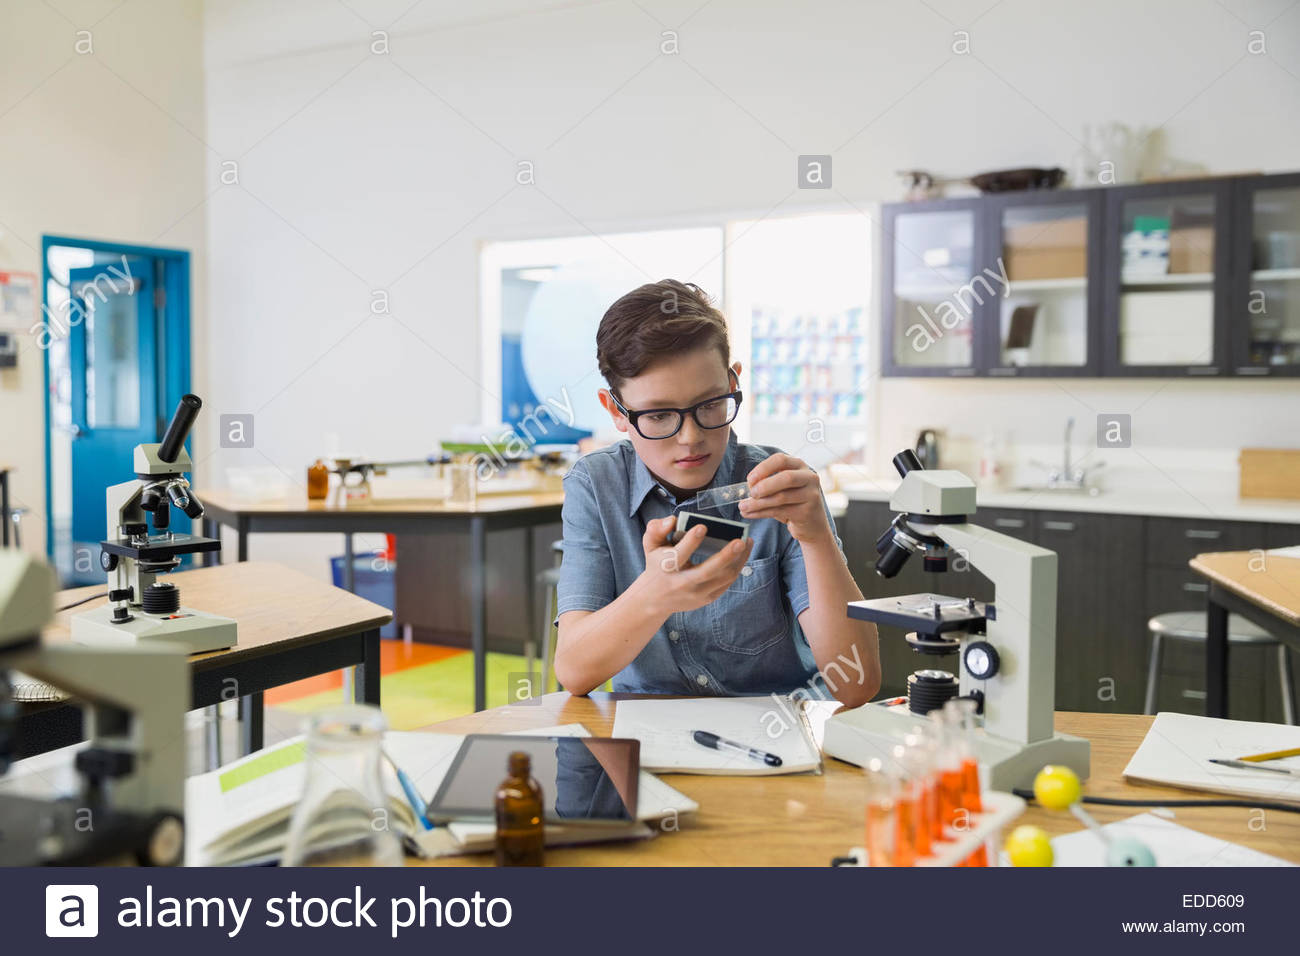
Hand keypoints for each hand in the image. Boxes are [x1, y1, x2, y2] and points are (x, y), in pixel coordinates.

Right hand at [638, 515, 754, 615]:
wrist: (655, 600)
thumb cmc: (656, 565)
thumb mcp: (650, 546)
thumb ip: (656, 529)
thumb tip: (673, 520)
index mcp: (666, 568)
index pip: (678, 555)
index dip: (690, 541)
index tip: (702, 527)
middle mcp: (681, 583)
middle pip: (707, 571)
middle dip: (726, 556)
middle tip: (740, 540)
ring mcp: (696, 594)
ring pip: (723, 578)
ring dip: (738, 560)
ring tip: (747, 542)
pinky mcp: (707, 599)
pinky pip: (727, 583)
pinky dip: (737, 568)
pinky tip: (743, 554)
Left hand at [739, 453, 832, 544]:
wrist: (812, 524)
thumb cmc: (792, 502)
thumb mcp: (782, 488)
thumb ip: (767, 483)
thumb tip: (746, 488)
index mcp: (799, 466)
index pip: (780, 460)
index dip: (763, 468)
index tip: (750, 480)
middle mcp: (809, 477)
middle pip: (786, 477)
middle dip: (764, 485)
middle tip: (751, 494)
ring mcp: (810, 495)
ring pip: (781, 497)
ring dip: (758, 503)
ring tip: (743, 507)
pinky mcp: (807, 512)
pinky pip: (780, 511)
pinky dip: (761, 513)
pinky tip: (750, 514)